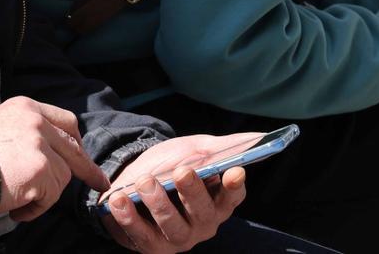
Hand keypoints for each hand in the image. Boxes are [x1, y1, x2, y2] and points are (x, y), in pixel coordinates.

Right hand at [0, 96, 108, 221]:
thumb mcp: (0, 128)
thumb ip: (26, 133)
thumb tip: (51, 151)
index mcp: (26, 107)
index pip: (65, 121)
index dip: (75, 142)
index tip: (82, 157)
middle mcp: (36, 120)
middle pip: (73, 146)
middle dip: (87, 168)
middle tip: (98, 182)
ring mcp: (39, 143)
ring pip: (62, 176)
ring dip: (45, 195)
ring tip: (17, 199)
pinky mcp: (41, 168)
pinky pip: (51, 196)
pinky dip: (36, 209)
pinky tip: (16, 207)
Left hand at [100, 134, 251, 251]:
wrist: (137, 180)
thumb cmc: (174, 166)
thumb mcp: (196, 150)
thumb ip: (222, 147)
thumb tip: (260, 136)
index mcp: (218, 202)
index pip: (232, 197)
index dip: (234, 186)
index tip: (235, 170)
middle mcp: (202, 224)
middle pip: (202, 213)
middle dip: (192, 192)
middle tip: (182, 170)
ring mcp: (177, 239)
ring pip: (172, 228)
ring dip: (158, 204)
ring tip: (144, 181)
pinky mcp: (150, 246)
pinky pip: (140, 237)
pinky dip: (129, 219)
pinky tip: (118, 200)